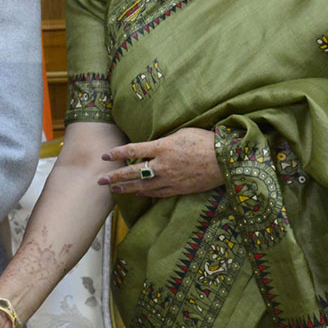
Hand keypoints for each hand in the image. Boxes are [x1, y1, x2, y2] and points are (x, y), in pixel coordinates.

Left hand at [98, 127, 220, 197]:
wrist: (227, 160)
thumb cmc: (206, 141)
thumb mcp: (183, 133)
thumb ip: (165, 140)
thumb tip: (155, 145)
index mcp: (162, 147)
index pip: (133, 150)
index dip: (117, 153)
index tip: (105, 156)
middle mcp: (163, 165)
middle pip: (133, 172)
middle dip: (115, 177)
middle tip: (101, 181)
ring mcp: (170, 179)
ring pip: (143, 185)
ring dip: (127, 188)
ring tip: (114, 190)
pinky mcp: (179, 189)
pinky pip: (159, 193)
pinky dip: (147, 193)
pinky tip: (139, 194)